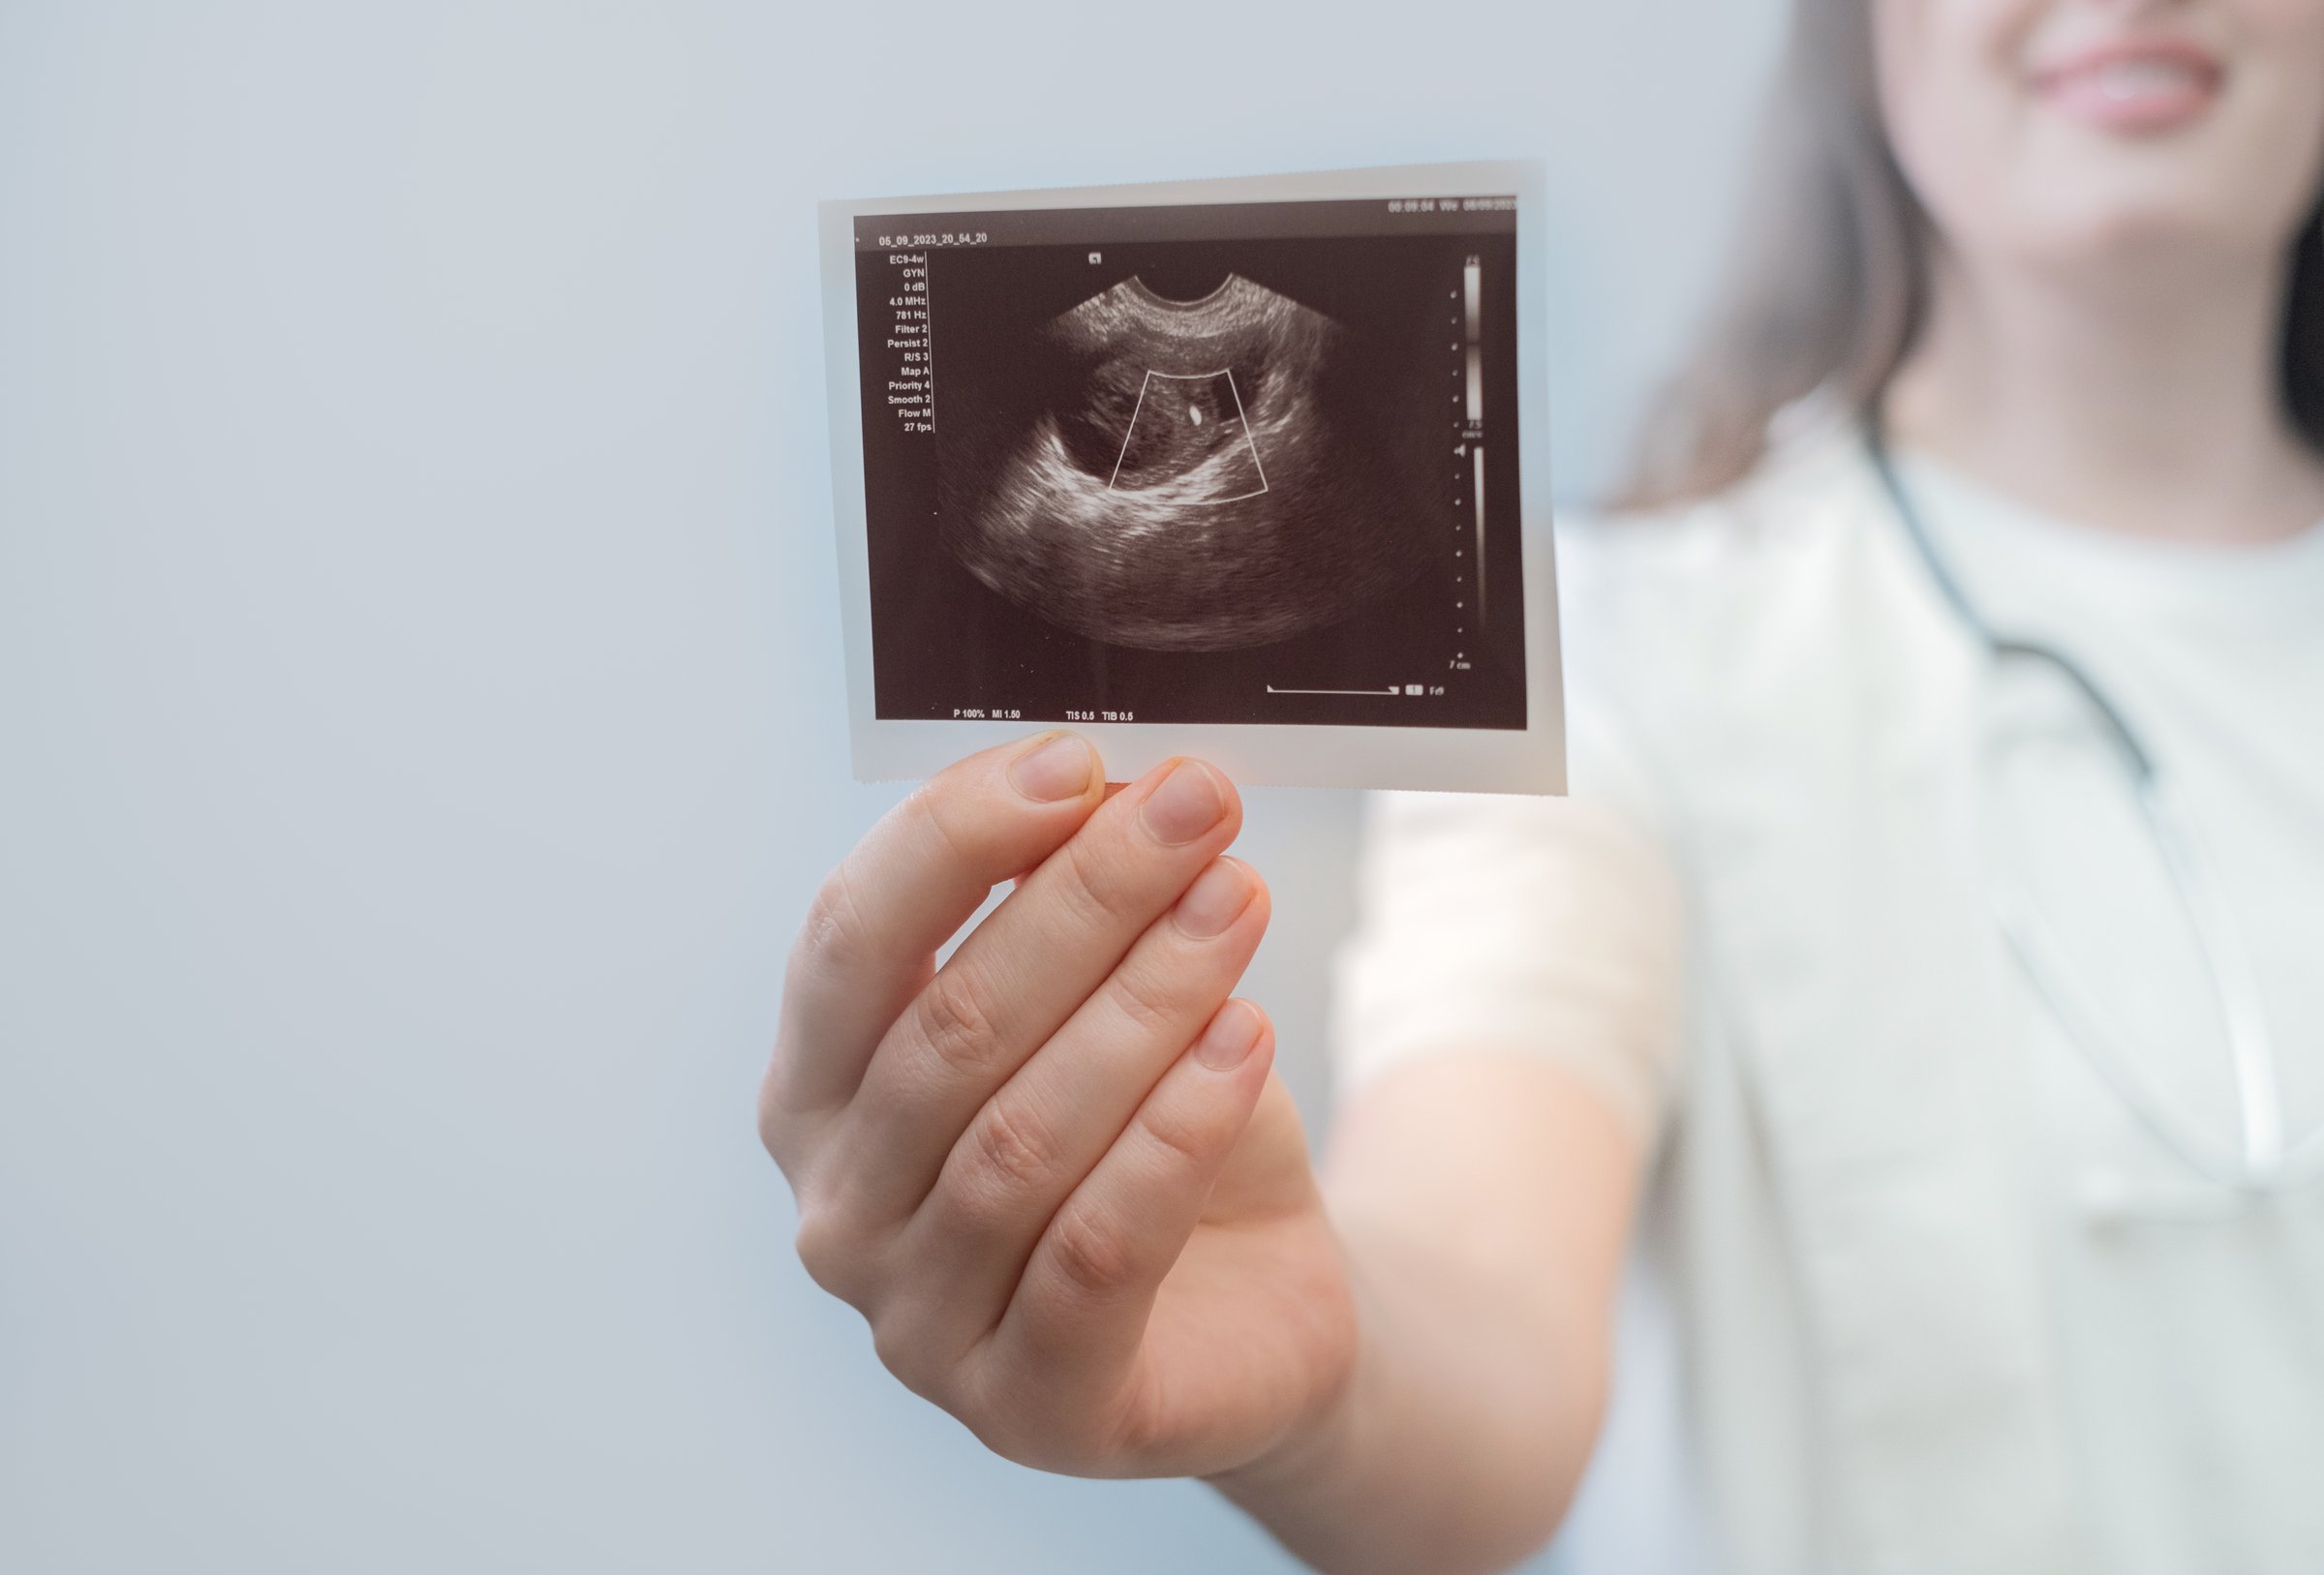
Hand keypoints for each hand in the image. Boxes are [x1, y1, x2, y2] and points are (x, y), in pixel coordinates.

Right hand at [759, 733, 1358, 1478]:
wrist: (1251, 1306)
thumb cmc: (1148, 1128)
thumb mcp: (1103, 999)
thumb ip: (1066, 904)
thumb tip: (1099, 781)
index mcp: (818, 1090)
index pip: (848, 941)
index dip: (952, 838)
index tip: (1076, 762)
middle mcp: (837, 1211)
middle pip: (950, 1028)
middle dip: (1084, 900)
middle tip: (1199, 809)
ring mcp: (917, 1326)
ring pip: (1021, 1139)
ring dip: (1144, 1003)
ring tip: (1239, 903)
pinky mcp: (1030, 1409)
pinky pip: (1094, 1253)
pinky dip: (1173, 1135)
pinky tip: (1244, 1044)